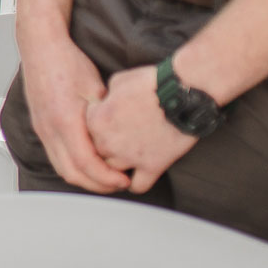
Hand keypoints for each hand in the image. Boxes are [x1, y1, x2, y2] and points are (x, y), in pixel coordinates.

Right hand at [18, 29, 130, 193]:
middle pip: (72, 173)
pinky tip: (87, 161)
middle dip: (97, 184)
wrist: (41, 47)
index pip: (86, 163)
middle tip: (117, 184)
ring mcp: (42, 129)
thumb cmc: (66, 62)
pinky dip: (72, 166)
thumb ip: (105, 117)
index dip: (106, 177)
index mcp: (64, 120)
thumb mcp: (95, 88)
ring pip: (61, 167)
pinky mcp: (40, 127)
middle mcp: (49, 129)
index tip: (123, 180)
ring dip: (84, 178)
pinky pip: (55, 157)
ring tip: (105, 176)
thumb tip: (119, 138)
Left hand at [86, 64, 198, 192]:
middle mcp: (108, 142)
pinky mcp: (152, 167)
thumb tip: (106, 105)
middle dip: (106, 145)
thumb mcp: (118, 81)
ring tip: (128, 156)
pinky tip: (139, 174)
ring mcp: (129, 157)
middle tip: (121, 136)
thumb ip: (106, 98)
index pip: (86, 129)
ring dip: (118, 165)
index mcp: (97, 120)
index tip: (110, 119)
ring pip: (112, 171)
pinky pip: (137, 186)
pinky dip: (136, 182)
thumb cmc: (151, 83)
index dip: (98, 123)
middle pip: (97, 151)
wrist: (182, 94)